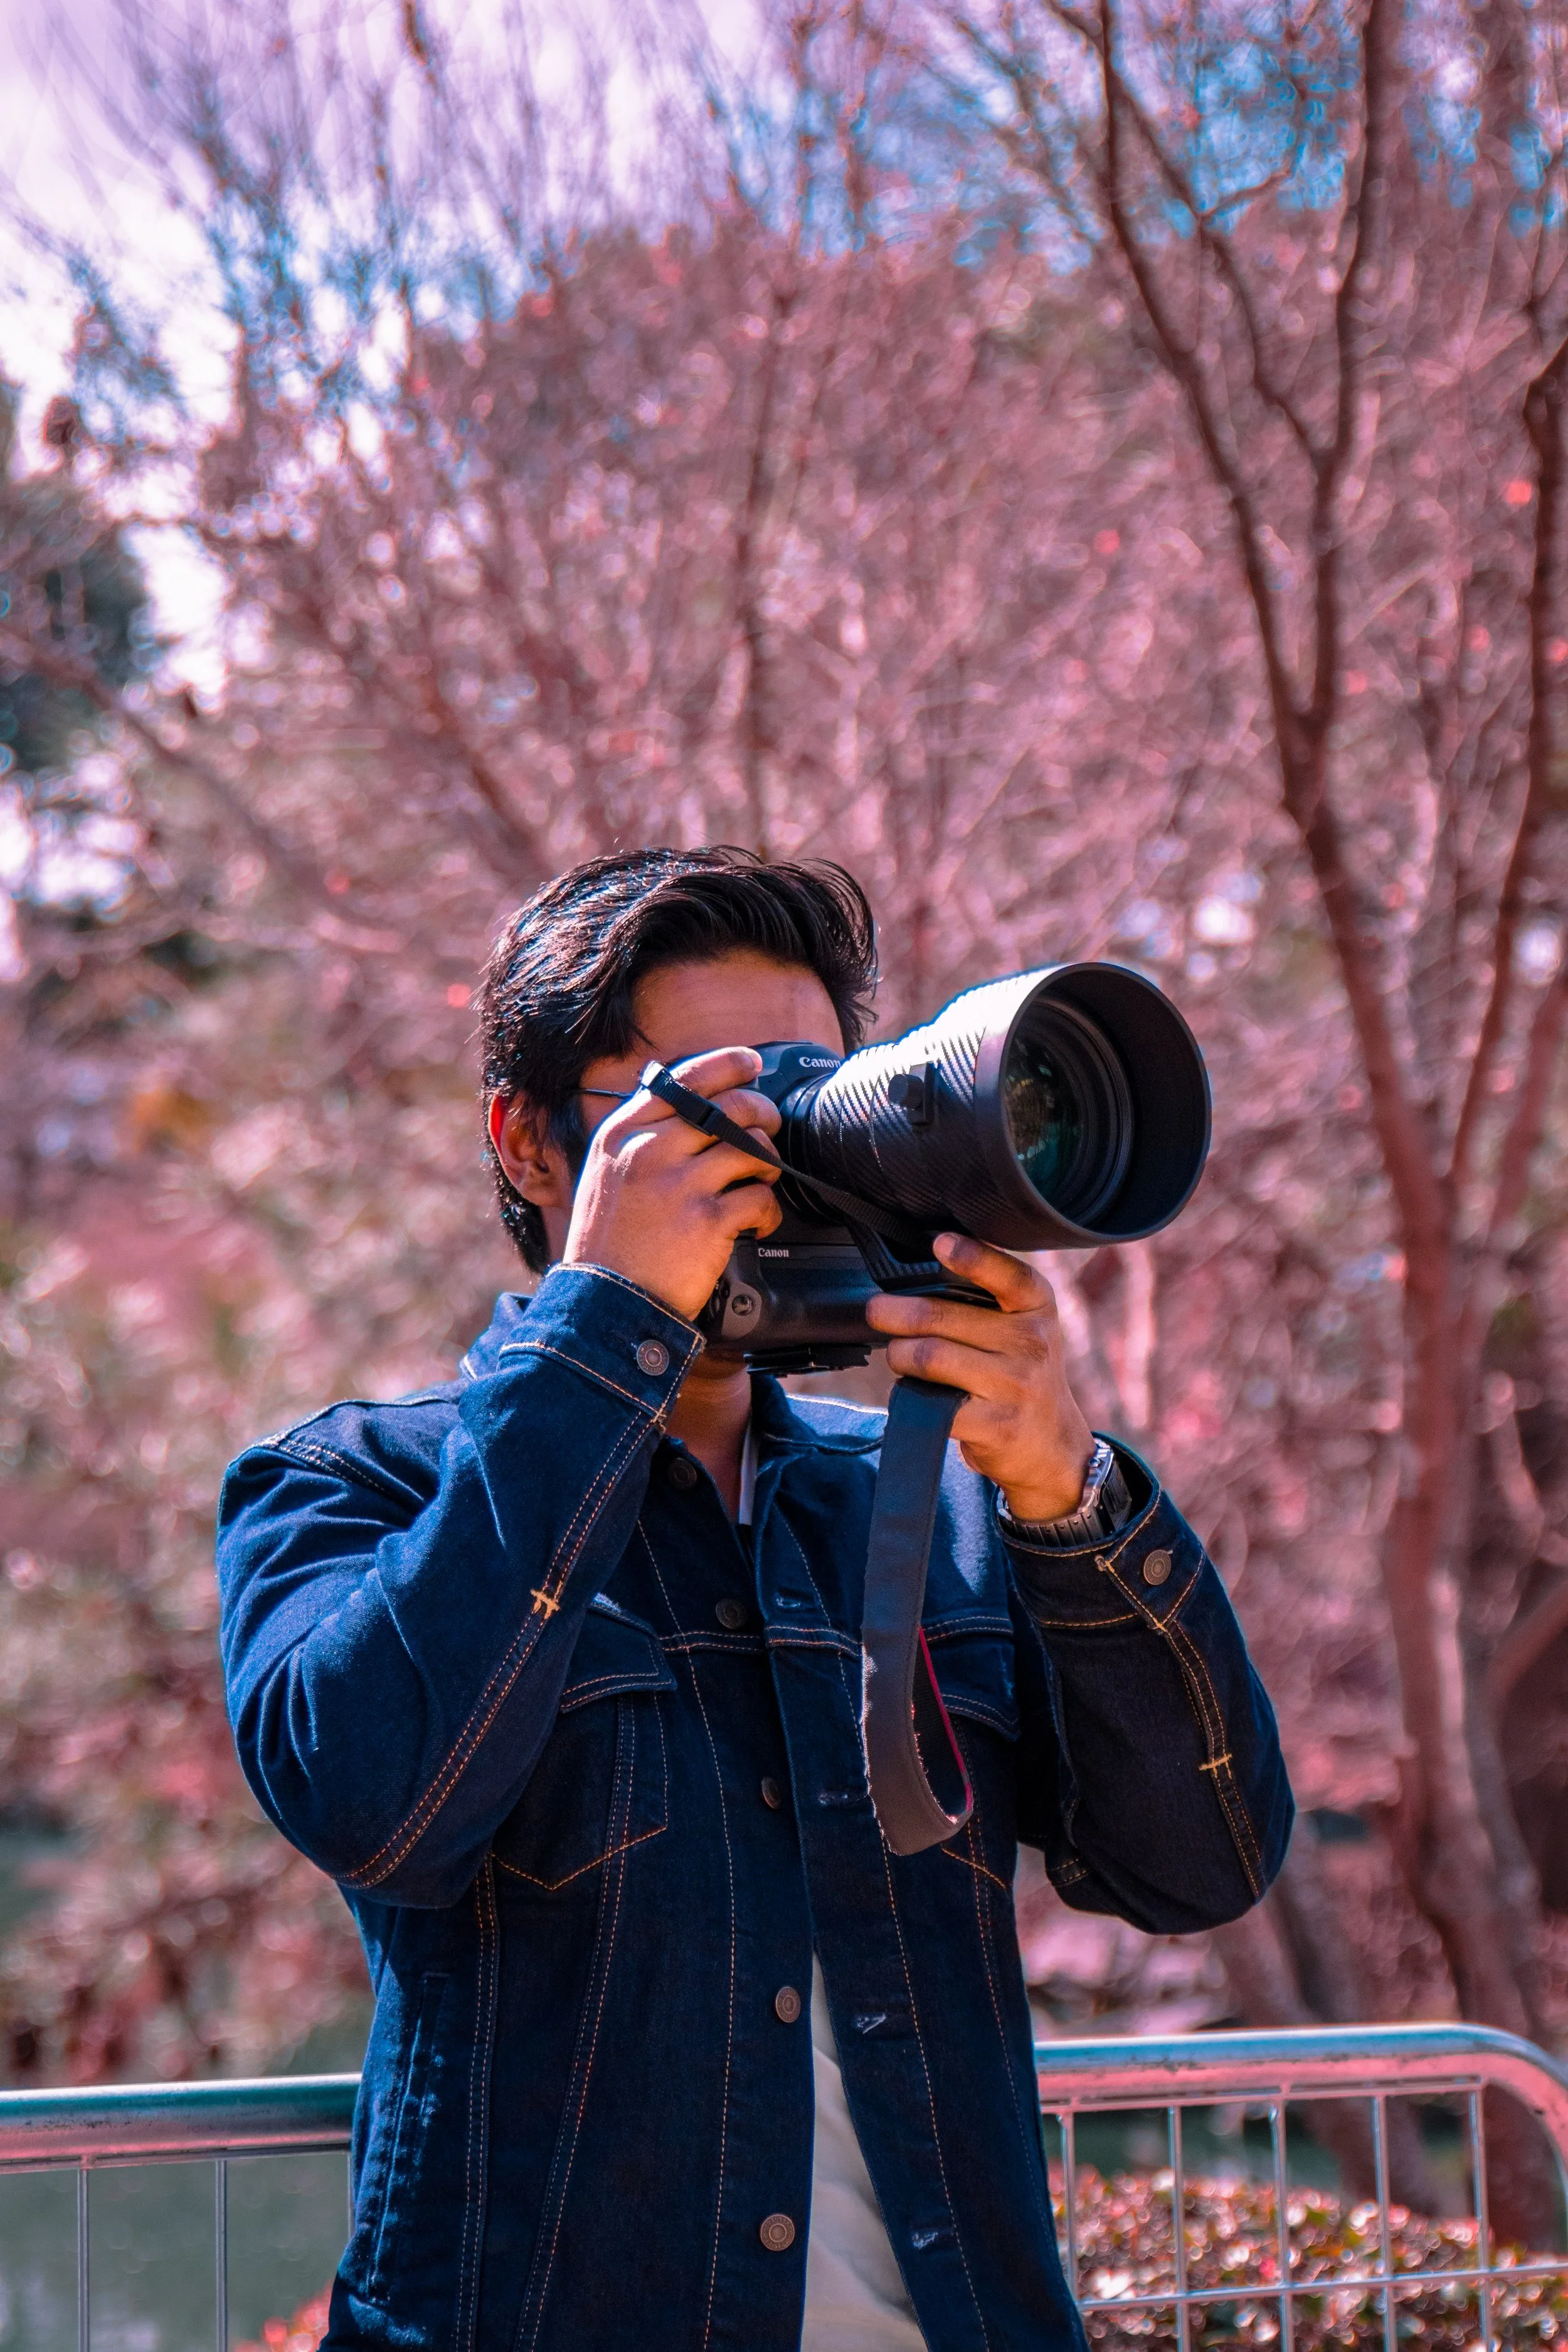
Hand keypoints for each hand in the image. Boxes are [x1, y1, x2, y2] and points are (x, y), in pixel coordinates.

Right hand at [562, 1047, 782, 1321]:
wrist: (604, 1302)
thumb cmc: (608, 1243)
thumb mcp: (606, 1173)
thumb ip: (642, 1136)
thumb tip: (692, 1106)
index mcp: (624, 1133)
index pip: (685, 1078)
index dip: (728, 1064)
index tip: (752, 1064)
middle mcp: (651, 1150)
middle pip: (732, 1107)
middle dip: (764, 1114)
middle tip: (771, 1128)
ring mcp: (680, 1183)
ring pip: (754, 1149)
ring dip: (769, 1164)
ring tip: (761, 1181)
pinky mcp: (707, 1220)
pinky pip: (761, 1198)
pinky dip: (768, 1212)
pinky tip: (757, 1224)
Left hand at [865, 1234, 1094, 1522]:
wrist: (1051, 1445)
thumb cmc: (1021, 1374)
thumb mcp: (1023, 1327)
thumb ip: (986, 1301)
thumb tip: (911, 1284)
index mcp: (1037, 1308)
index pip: (1009, 1276)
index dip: (973, 1257)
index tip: (940, 1243)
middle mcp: (1032, 1343)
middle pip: (942, 1317)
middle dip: (896, 1313)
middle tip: (877, 1312)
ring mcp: (1015, 1386)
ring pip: (930, 1356)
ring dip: (899, 1355)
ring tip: (898, 1355)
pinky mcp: (996, 1425)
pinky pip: (932, 1403)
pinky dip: (911, 1396)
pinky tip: (915, 1392)